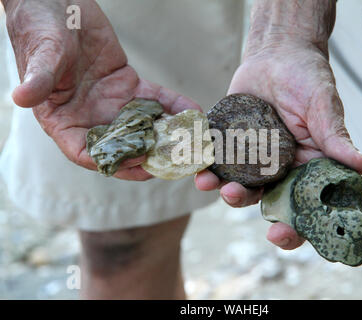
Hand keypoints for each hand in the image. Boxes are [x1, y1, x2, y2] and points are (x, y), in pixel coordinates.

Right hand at [4, 0, 201, 179]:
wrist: (59, 2)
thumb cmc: (40, 28)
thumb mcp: (41, 53)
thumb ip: (39, 78)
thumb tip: (20, 98)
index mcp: (62, 119)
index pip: (85, 151)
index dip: (111, 161)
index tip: (137, 163)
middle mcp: (90, 117)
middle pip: (121, 146)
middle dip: (147, 157)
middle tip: (173, 162)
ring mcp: (112, 103)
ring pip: (143, 127)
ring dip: (167, 137)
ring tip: (190, 142)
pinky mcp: (129, 85)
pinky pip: (155, 99)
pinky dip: (174, 106)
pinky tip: (193, 111)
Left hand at [195, 0, 361, 249]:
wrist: (278, 54)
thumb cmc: (308, 79)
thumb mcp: (324, 107)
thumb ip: (336, 137)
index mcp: (305, 168)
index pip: (302, 207)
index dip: (293, 228)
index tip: (279, 235)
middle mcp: (278, 168)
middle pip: (263, 200)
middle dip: (247, 204)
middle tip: (236, 196)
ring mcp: (252, 157)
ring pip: (237, 184)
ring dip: (222, 188)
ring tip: (209, 183)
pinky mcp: (231, 142)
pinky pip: (217, 162)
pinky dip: (206, 167)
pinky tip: (197, 167)